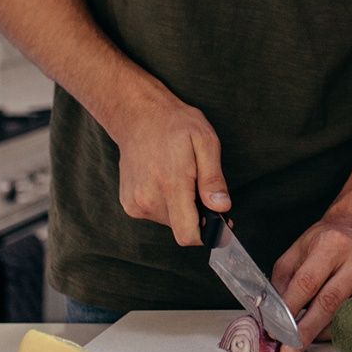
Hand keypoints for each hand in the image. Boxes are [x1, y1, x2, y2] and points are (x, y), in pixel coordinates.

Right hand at [112, 92, 229, 245]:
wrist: (139, 117)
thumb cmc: (176, 125)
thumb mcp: (205, 142)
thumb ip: (213, 178)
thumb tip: (222, 207)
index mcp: (171, 184)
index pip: (187, 233)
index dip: (207, 234)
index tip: (221, 222)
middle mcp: (148, 199)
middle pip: (181, 228)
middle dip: (197, 214)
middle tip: (202, 186)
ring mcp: (135, 203)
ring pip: (169, 221)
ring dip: (181, 208)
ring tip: (182, 178)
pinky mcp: (129, 203)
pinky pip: (156, 214)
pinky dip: (166, 203)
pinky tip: (166, 180)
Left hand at [271, 211, 351, 351]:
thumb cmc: (328, 242)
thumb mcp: (299, 249)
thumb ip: (283, 279)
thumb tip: (272, 314)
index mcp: (333, 244)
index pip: (307, 282)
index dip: (289, 309)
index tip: (276, 331)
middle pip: (329, 303)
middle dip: (305, 331)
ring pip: (347, 316)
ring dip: (323, 331)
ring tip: (309, 332)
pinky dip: (345, 327)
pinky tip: (334, 323)